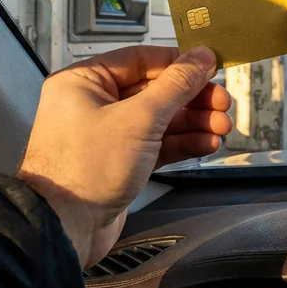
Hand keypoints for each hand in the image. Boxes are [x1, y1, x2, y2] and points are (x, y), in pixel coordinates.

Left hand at [16, 45, 231, 267]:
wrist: (65, 228)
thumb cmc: (83, 171)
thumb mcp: (139, 119)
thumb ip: (175, 86)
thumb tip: (200, 59)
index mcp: (84, 82)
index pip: (140, 59)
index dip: (178, 63)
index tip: (209, 66)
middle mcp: (93, 104)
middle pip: (154, 90)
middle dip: (192, 98)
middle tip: (221, 102)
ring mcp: (107, 135)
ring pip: (159, 119)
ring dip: (193, 122)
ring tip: (220, 126)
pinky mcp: (119, 163)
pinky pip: (156, 144)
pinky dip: (182, 143)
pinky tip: (205, 143)